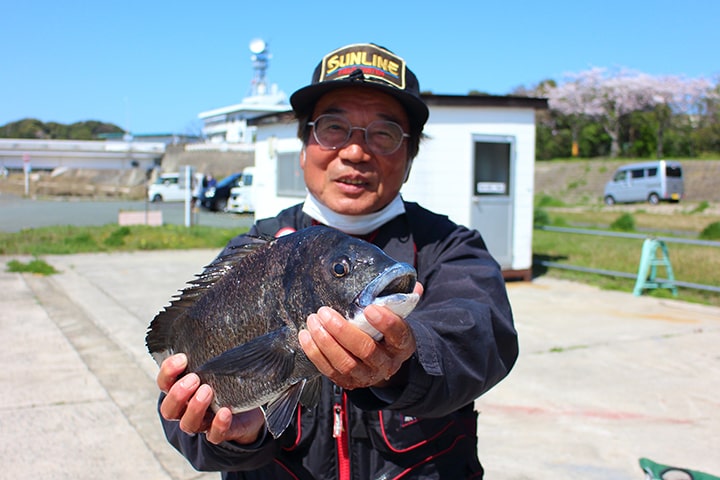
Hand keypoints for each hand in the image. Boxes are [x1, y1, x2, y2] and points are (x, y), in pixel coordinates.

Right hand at [157, 353, 264, 444]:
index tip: (182, 358)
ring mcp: (203, 422)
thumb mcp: (218, 363)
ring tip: (207, 391)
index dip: (168, 372)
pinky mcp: (221, 432)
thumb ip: (212, 347)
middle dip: (178, 393)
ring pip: (188, 423)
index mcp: (182, 389)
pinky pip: (214, 435)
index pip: (164, 383)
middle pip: (169, 409)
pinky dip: (218, 425)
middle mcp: (187, 408)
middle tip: (194, 378)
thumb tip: (219, 315)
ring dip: (194, 407)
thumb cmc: (227, 379)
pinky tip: (225, 412)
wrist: (249, 407)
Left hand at [299, 282, 422, 389]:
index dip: (386, 323)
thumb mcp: (398, 317)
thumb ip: (403, 300)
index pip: (399, 334)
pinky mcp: (348, 381)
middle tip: (325, 312)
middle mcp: (386, 363)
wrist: (384, 361)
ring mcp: (366, 375)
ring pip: (345, 363)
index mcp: (402, 344)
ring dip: (325, 342)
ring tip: (313, 321)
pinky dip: (315, 353)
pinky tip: (306, 336)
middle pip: (366, 350)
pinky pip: (330, 371)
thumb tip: (412, 283)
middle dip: (343, 331)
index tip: (370, 308)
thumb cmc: (387, 333)